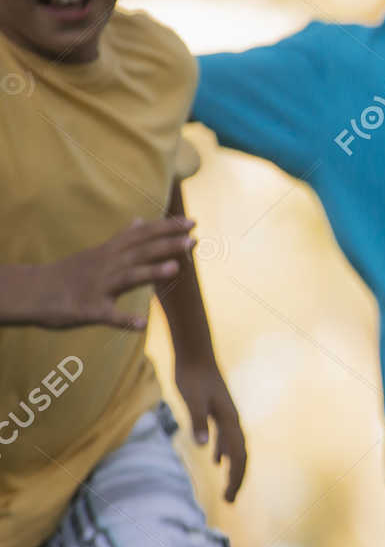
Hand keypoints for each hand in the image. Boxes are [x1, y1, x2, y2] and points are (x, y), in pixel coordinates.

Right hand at [10, 218, 194, 329]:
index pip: (142, 235)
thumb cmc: (68, 273)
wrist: (30, 292)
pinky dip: (124, 320)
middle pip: (139, 252)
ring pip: (127, 277)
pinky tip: (142, 325)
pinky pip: (108, 315)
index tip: (192, 221)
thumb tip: (140, 220)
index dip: (166, 228)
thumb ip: (121, 239)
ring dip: (151, 272)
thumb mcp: (96, 252)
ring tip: (176, 268)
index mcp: (109, 252)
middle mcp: (106, 265)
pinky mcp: (87, 309)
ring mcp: (97, 287)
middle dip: (167, 245)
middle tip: (193, 239)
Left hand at [173, 361, 248, 501]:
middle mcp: (233, 420)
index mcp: (230, 420)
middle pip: (241, 455)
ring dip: (233, 468)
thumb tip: (203, 447)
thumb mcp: (192, 399)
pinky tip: (215, 460)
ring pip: (236, 448)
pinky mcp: (218, 412)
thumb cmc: (191, 376)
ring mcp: (227, 416)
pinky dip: (223, 452)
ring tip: (228, 488)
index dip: (235, 478)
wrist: (195, 354)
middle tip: (229, 501)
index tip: (228, 499)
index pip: (238, 456)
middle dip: (237, 479)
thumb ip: (198, 421)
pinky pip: (226, 438)